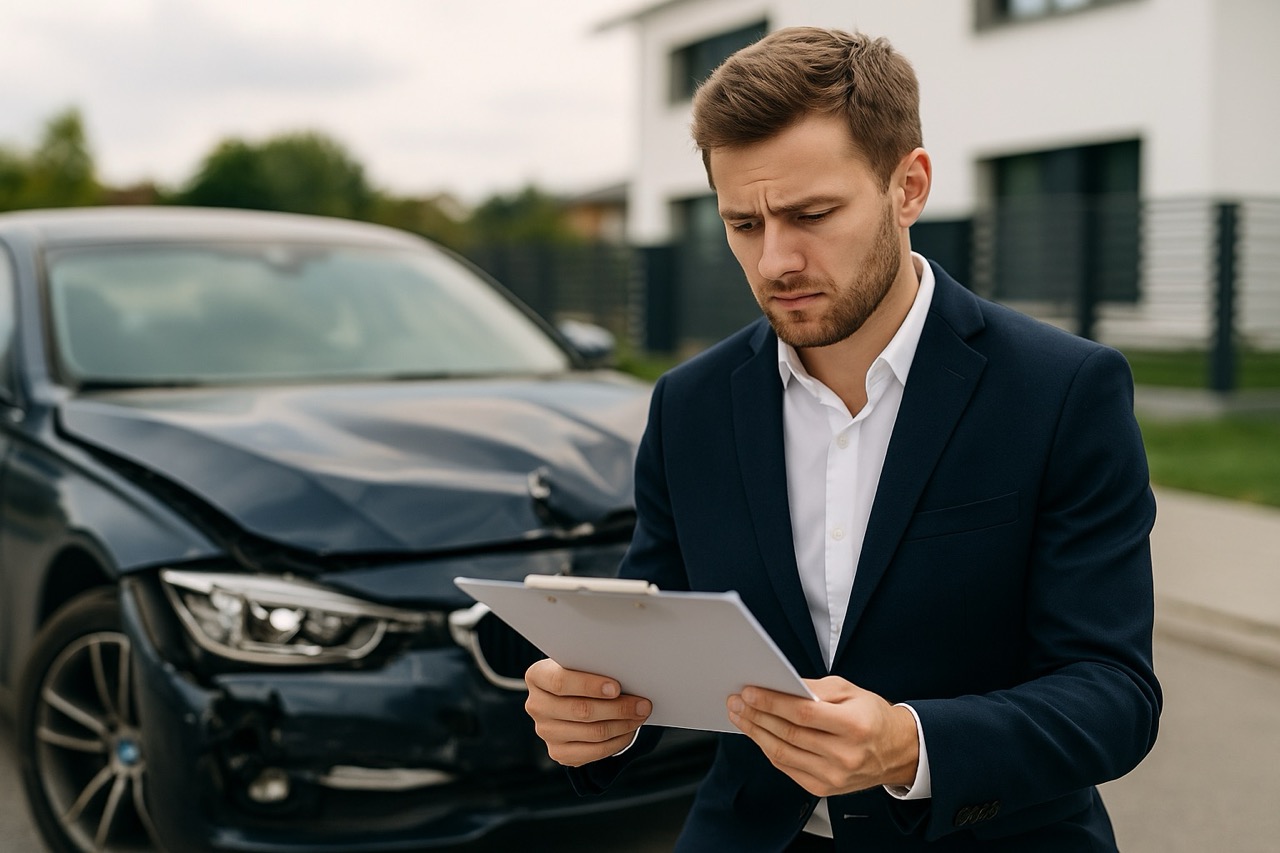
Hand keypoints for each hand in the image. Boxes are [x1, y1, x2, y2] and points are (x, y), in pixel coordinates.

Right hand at [524, 658, 651, 766]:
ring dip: (622, 725)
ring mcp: (545, 732)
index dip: (590, 685)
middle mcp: (536, 705)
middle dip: (617, 708)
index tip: (616, 687)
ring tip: (640, 716)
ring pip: (591, 733)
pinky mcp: (558, 752)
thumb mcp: (581, 663)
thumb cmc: (580, 673)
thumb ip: (594, 666)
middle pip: (580, 710)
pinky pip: (593, 752)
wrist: (570, 696)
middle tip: (642, 704)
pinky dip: (617, 742)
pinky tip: (629, 731)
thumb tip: (628, 675)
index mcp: (537, 676)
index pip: (560, 682)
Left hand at [727, 676, 918, 795]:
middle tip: (736, 701)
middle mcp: (844, 755)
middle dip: (756, 715)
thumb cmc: (872, 716)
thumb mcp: (851, 691)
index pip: (803, 714)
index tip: (749, 692)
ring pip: (782, 753)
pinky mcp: (824, 788)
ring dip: (755, 733)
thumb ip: (815, 688)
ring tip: (740, 716)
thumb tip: (781, 685)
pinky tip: (758, 734)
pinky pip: (787, 768)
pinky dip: (768, 749)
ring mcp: (834, 776)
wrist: (897, 751)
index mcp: (854, 726)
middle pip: (788, 734)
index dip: (772, 702)